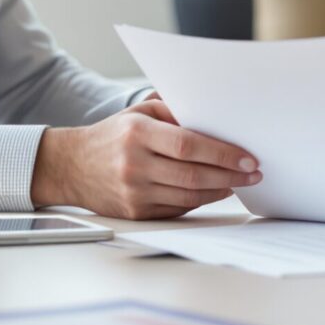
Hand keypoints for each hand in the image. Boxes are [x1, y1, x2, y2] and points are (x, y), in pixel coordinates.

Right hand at [31, 99, 259, 219]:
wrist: (71, 166)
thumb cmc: (112, 135)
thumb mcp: (139, 113)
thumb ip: (174, 111)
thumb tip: (214, 118)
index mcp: (137, 134)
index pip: (189, 145)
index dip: (222, 153)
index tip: (247, 157)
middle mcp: (135, 165)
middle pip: (193, 174)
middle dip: (230, 175)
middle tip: (253, 173)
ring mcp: (134, 193)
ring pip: (188, 196)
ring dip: (220, 190)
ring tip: (239, 182)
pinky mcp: (135, 213)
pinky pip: (177, 209)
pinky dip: (200, 201)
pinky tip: (214, 191)